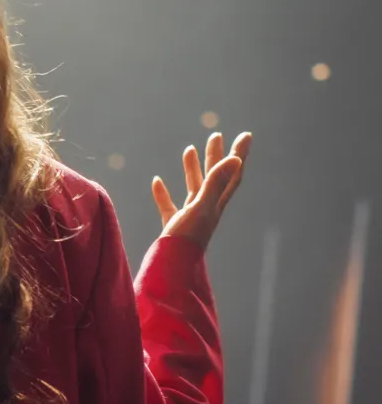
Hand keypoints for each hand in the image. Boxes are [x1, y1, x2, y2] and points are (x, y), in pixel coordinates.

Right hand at [152, 131, 251, 251]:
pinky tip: (157, 181)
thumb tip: (235, 159)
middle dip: (215, 156)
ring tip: (189, 149)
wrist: (171, 268)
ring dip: (192, 169)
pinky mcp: (173, 226)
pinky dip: (163, 192)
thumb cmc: (187, 238)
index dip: (239, 154)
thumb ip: (215, 183)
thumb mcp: (201, 207)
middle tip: (216, 136)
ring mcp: (190, 217)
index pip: (232, 174)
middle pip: (214, 177)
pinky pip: (169, 205)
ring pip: (193, 188)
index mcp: (216, 203)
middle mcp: (206, 208)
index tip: (246, 135)